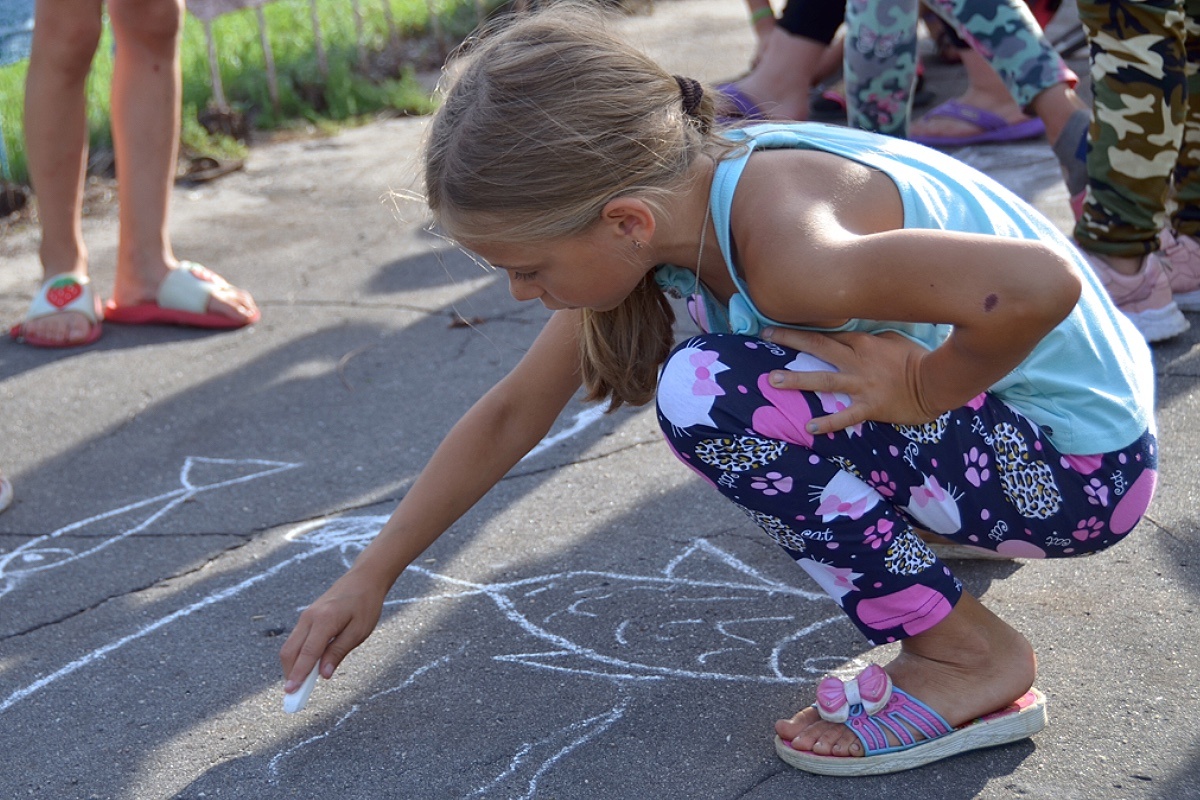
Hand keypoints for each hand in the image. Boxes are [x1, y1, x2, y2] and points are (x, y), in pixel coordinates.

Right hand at [279, 569, 387, 690]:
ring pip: (290, 646)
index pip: (307, 653)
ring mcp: (305, 616)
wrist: (363, 579)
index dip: (298, 674)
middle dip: (289, 674)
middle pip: (290, 651)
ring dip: (292, 666)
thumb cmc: (366, 605)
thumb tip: (322, 674)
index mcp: (324, 620)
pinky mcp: (307, 617)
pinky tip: (306, 667)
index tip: (290, 692)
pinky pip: (296, 639)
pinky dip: (297, 655)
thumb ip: (338, 652)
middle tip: (294, 695)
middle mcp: (309, 618)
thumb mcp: (359, 631)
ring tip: (299, 685)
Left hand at [761, 327, 939, 433]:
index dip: (802, 327)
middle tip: (765, 337)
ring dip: (796, 380)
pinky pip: (845, 415)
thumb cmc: (916, 359)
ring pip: (823, 379)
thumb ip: (868, 337)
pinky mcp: (869, 406)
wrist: (937, 382)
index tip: (781, 323)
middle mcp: (856, 360)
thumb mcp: (891, 338)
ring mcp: (861, 384)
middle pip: (817, 346)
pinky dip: (827, 422)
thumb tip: (849, 335)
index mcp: (862, 342)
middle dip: (789, 340)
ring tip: (772, 380)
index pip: (826, 332)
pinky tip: (809, 428)